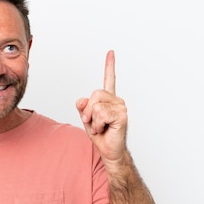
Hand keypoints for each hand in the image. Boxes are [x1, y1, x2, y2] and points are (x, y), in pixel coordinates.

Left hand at [75, 50, 127, 164]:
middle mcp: (116, 100)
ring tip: (100, 127)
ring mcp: (120, 107)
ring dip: (93, 121)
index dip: (109, 65)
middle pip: (94, 94)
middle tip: (92, 122)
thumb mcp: (87, 119)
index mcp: (108, 100)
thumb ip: (83, 107)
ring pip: (96, 106)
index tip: (111, 52)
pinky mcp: (122, 115)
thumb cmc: (100, 135)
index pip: (109, 79)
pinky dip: (98, 125)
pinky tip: (105, 129)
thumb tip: (82, 100)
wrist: (109, 150)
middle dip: (87, 111)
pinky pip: (100, 114)